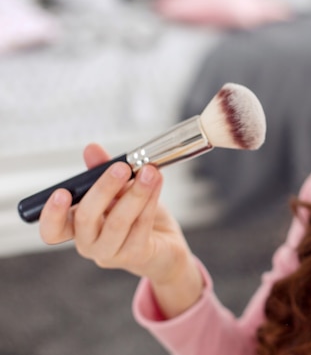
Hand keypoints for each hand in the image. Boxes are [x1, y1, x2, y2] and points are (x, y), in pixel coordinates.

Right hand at [39, 143, 203, 316]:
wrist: (165, 243)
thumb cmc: (135, 215)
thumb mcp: (117, 190)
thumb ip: (102, 171)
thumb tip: (92, 149)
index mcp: (76, 228)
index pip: (53, 230)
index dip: (52, 215)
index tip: (62, 192)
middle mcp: (89, 243)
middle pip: (86, 219)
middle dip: (104, 189)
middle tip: (122, 167)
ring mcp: (111, 252)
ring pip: (118, 222)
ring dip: (136, 193)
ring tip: (149, 172)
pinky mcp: (136, 254)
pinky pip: (141, 225)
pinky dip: (150, 200)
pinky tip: (157, 183)